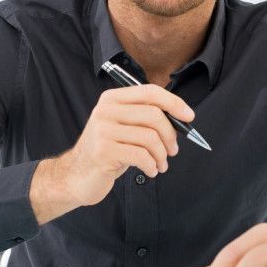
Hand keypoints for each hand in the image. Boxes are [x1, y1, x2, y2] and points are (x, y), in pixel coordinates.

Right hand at [29, 84, 193, 223]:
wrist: (76, 175)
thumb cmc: (107, 151)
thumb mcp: (123, 127)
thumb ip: (144, 117)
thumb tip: (180, 118)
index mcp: (112, 99)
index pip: (149, 92)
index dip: (173, 103)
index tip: (189, 117)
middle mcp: (105, 111)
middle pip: (153, 115)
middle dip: (170, 135)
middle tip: (172, 150)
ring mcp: (102, 131)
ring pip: (150, 138)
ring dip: (162, 155)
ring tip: (160, 164)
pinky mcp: (104, 152)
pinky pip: (141, 156)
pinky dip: (152, 166)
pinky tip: (150, 171)